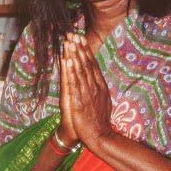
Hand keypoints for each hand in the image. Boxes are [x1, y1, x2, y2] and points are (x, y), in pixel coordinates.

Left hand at [61, 33, 113, 147]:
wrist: (100, 136)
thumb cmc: (99, 120)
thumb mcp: (103, 100)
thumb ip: (99, 88)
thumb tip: (97, 79)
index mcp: (100, 85)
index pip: (92, 64)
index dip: (86, 50)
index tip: (80, 38)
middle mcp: (94, 86)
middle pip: (86, 63)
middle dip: (79, 48)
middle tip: (73, 34)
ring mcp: (87, 92)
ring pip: (80, 69)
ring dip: (74, 54)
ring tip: (69, 42)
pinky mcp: (79, 100)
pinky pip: (74, 82)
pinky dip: (70, 70)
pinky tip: (67, 59)